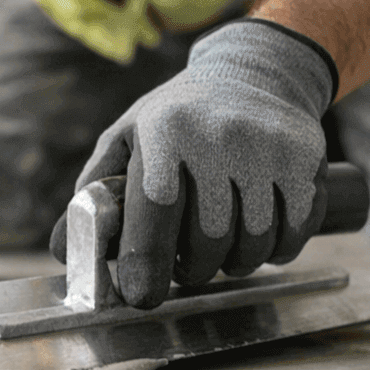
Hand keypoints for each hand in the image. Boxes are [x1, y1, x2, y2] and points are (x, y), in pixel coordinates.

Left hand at [52, 19, 335, 307]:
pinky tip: (258, 238)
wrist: (256, 72)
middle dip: (193, 268)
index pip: (155, 210)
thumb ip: (97, 189)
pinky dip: (274, 252)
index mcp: (167, 130)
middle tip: (187, 266)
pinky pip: (292, 234)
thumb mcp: (129, 135)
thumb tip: (63, 249)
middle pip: (208, 238)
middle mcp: (219, 135)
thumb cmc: (180, 116)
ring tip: (221, 251)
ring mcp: (268, 148)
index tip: (142, 296)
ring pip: (253, 244)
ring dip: (235, 264)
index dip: (146, 262)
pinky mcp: (306, 160)